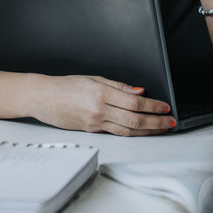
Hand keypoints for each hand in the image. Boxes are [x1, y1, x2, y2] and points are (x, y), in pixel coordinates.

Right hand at [31, 75, 174, 135]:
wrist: (43, 98)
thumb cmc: (66, 86)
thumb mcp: (94, 78)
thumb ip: (118, 87)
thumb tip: (139, 91)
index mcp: (101, 93)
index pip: (134, 102)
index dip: (153, 106)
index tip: (165, 107)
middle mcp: (99, 110)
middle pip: (135, 119)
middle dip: (155, 122)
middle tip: (170, 122)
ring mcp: (95, 123)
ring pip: (128, 130)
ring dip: (147, 131)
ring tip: (161, 129)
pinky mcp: (91, 131)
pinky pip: (116, 133)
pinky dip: (132, 133)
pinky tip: (141, 132)